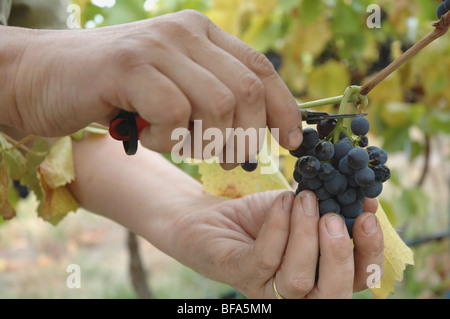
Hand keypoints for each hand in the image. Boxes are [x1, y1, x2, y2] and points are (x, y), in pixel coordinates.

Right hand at [9, 10, 301, 162]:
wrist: (44, 77)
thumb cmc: (113, 91)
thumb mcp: (172, 89)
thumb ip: (211, 98)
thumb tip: (256, 131)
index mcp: (202, 35)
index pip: (261, 69)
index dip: (284, 108)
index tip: (292, 142)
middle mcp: (185, 33)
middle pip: (247, 91)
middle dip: (248, 137)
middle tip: (232, 162)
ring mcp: (158, 45)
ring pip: (219, 102)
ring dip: (208, 140)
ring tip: (184, 147)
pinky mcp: (129, 65)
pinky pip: (175, 112)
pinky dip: (170, 138)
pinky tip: (149, 136)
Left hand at [171, 190, 382, 297]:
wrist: (212, 216)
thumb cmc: (261, 216)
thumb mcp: (300, 210)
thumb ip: (328, 209)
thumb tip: (365, 198)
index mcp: (318, 276)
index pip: (356, 279)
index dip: (368, 252)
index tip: (368, 216)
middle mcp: (295, 292)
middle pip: (331, 295)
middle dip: (339, 255)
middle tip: (334, 217)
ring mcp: (265, 289)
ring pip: (296, 280)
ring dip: (305, 235)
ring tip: (306, 200)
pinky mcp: (239, 275)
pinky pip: (265, 258)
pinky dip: (278, 227)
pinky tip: (282, 201)